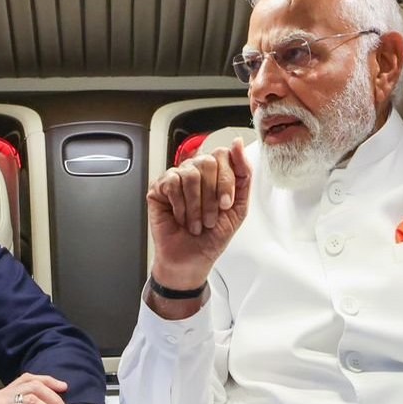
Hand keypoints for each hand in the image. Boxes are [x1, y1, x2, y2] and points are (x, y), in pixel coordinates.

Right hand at [147, 140, 252, 291]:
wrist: (191, 260)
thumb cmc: (212, 237)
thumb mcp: (238, 208)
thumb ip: (243, 175)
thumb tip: (237, 143)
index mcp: (215, 173)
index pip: (223, 155)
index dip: (227, 179)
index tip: (226, 204)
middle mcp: (195, 171)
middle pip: (207, 162)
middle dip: (212, 196)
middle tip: (210, 218)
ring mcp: (176, 177)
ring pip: (191, 174)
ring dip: (196, 206)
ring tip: (196, 223)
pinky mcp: (159, 188)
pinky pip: (172, 183)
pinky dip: (180, 206)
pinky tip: (181, 218)